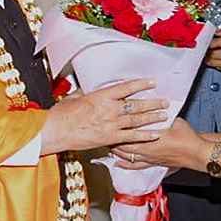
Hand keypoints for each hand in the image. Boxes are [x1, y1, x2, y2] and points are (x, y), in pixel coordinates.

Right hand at [41, 79, 168, 154]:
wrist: (56, 131)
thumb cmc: (62, 114)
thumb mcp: (75, 98)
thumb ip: (86, 94)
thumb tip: (88, 90)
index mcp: (101, 96)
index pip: (126, 88)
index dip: (141, 84)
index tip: (152, 82)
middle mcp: (109, 109)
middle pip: (136, 104)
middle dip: (152, 103)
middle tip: (164, 101)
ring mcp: (111, 124)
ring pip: (137, 120)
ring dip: (152, 118)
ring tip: (164, 115)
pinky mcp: (110, 138)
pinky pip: (132, 137)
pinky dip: (144, 136)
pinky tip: (154, 134)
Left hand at [111, 118, 206, 169]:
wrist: (197, 152)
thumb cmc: (187, 136)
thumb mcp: (173, 119)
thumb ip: (162, 113)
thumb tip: (157, 104)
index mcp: (150, 138)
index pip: (128, 134)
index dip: (117, 130)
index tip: (110, 124)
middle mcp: (146, 150)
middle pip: (124, 146)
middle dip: (113, 141)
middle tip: (105, 136)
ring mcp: (149, 158)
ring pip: (127, 156)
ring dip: (117, 152)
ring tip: (108, 147)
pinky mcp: (154, 163)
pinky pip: (136, 165)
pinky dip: (126, 164)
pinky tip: (118, 164)